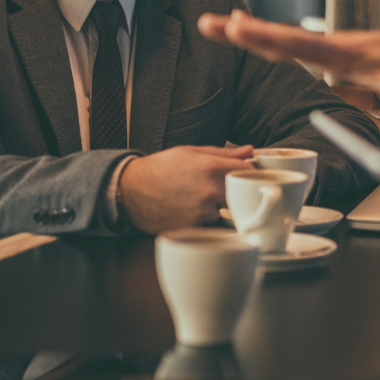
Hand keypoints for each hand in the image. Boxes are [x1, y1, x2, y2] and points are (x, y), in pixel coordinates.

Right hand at [120, 145, 254, 233]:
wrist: (130, 191)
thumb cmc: (160, 168)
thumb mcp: (191, 152)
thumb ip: (224, 154)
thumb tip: (250, 151)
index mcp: (211, 168)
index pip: (248, 172)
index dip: (247, 173)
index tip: (242, 174)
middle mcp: (210, 191)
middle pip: (240, 194)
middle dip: (233, 191)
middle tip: (216, 187)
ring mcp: (202, 212)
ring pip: (225, 211)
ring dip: (218, 207)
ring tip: (196, 197)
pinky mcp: (194, 228)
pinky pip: (210, 224)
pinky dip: (204, 219)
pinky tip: (189, 209)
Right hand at [198, 11, 379, 115]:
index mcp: (350, 54)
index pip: (304, 45)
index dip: (270, 37)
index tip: (239, 26)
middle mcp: (338, 46)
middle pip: (286, 38)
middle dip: (247, 31)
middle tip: (209, 21)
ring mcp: (336, 48)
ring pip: (288, 39)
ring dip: (252, 33)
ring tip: (215, 24)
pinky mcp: (336, 53)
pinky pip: (296, 45)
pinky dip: (269, 38)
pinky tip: (249, 32)